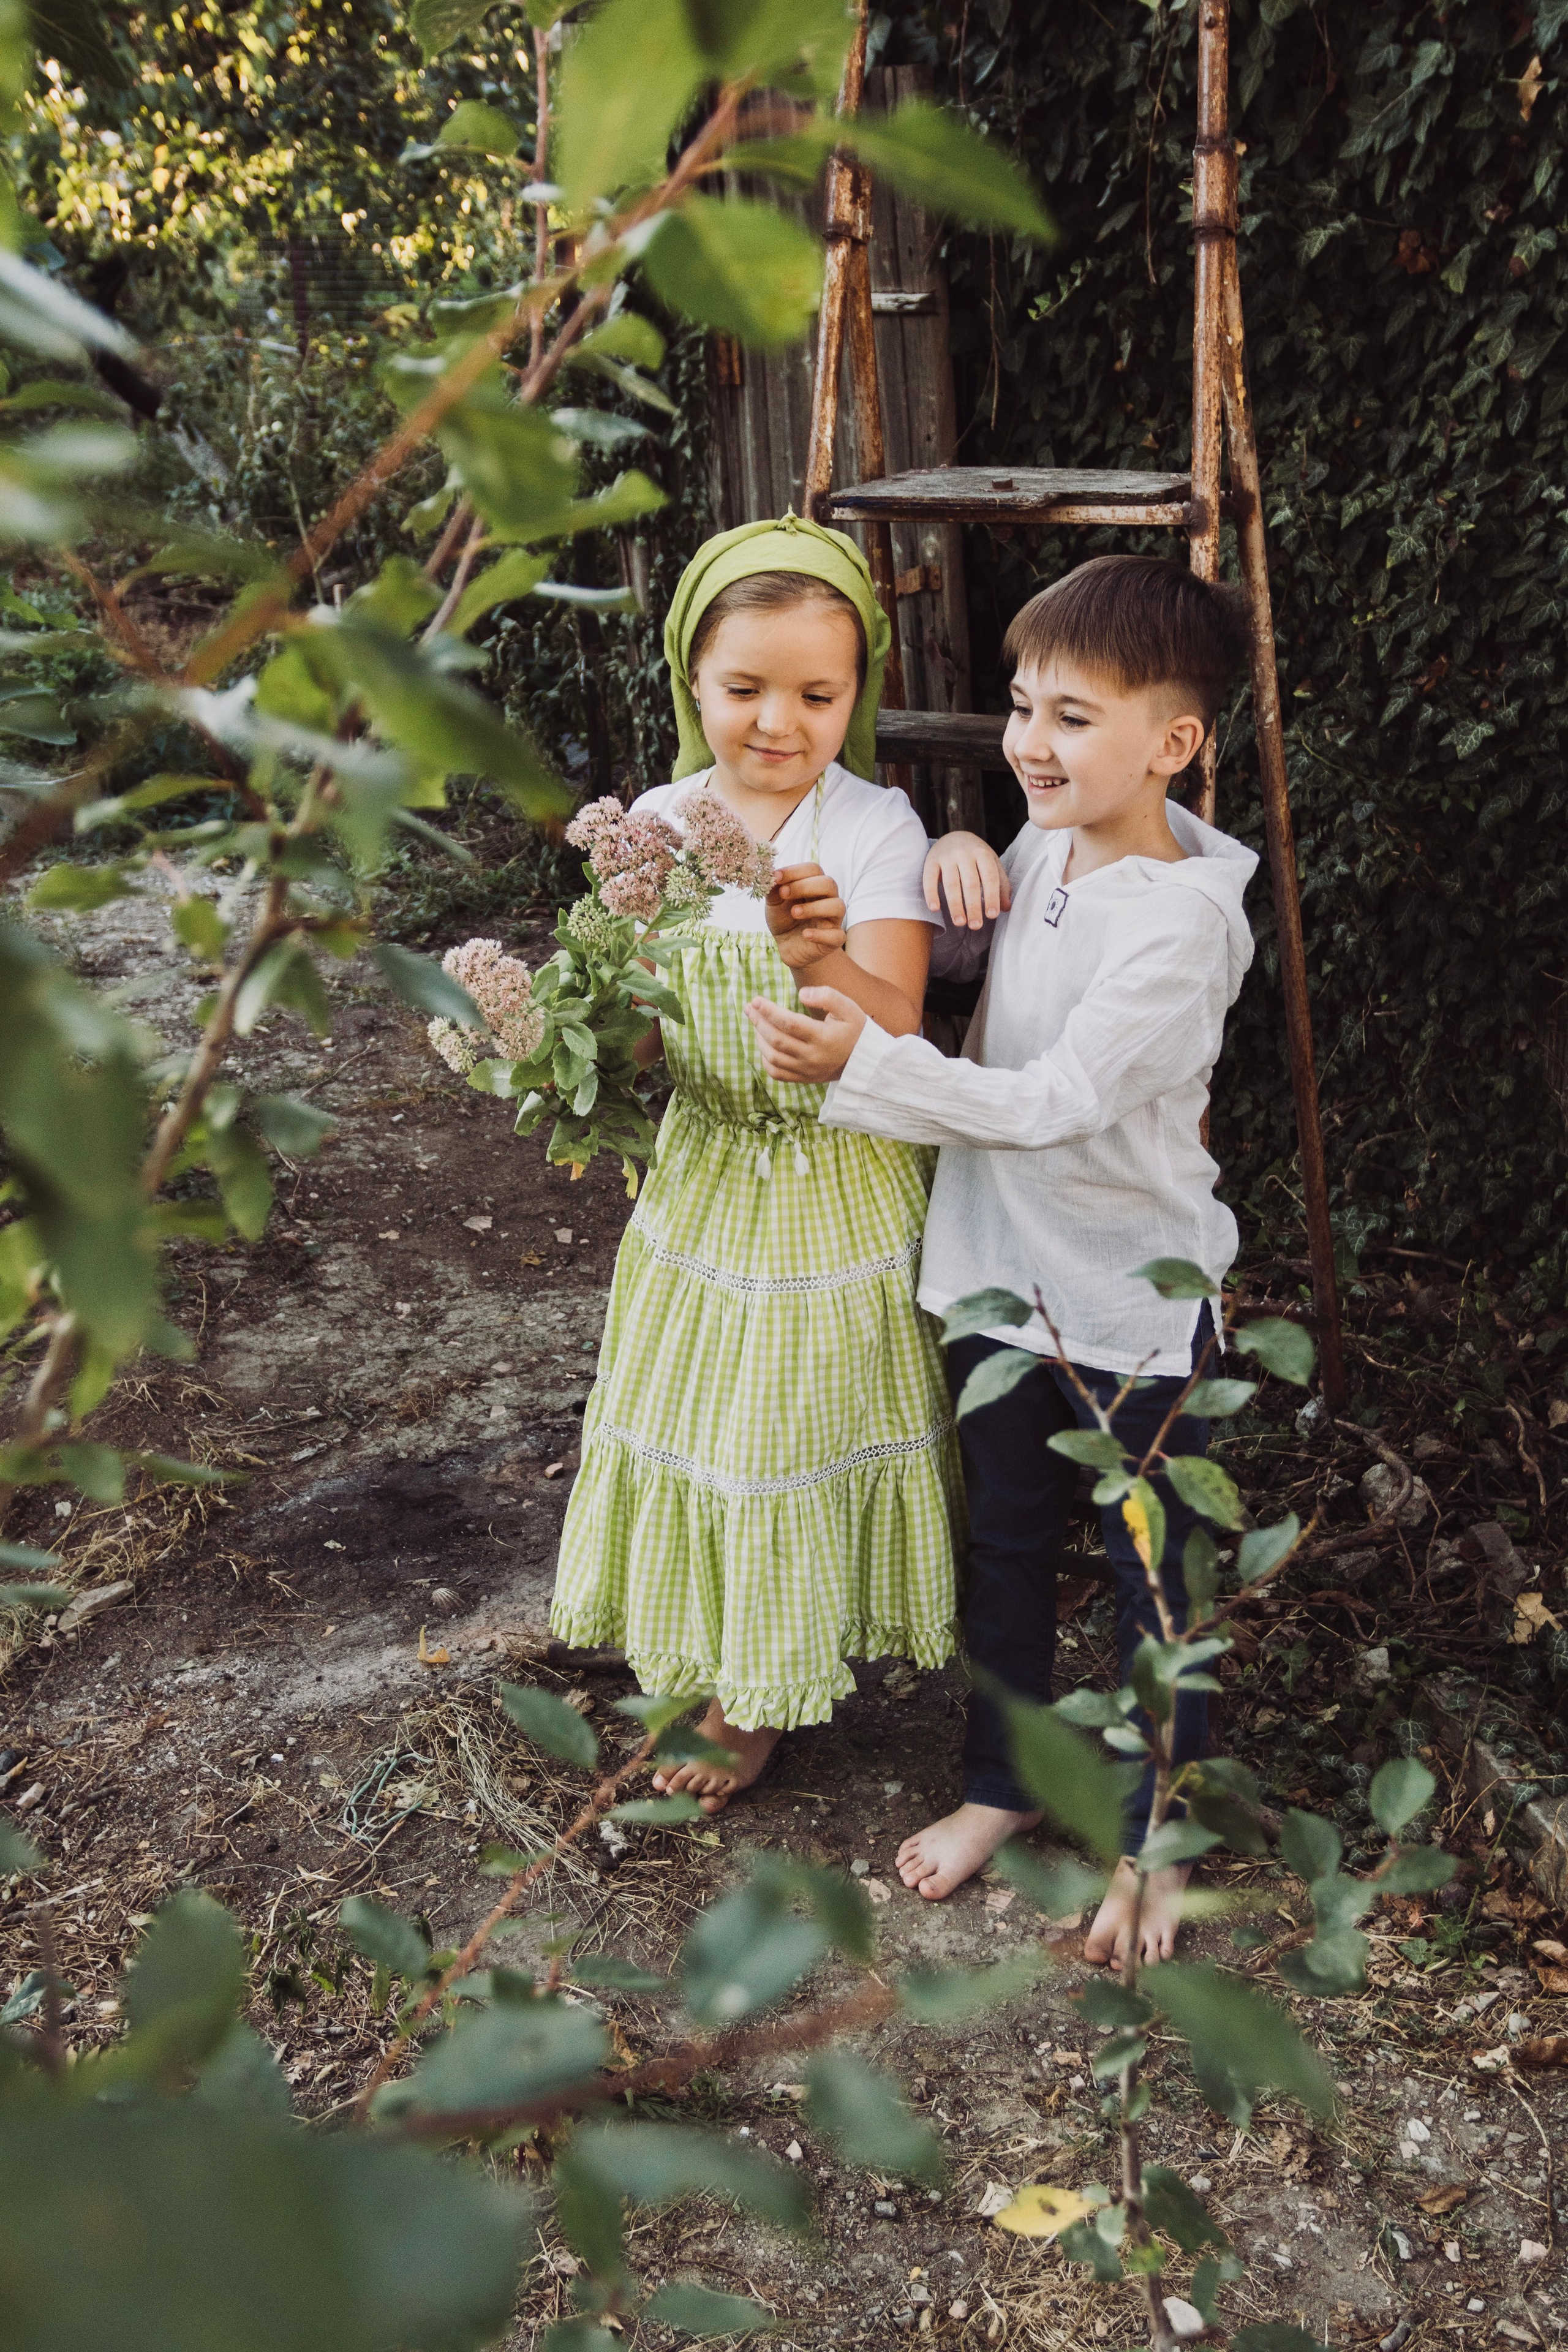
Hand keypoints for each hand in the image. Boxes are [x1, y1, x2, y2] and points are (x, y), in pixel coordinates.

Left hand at [745, 986, 867, 1083]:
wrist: (865, 1061)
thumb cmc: (855, 1030)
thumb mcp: (848, 1008)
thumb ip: (827, 996)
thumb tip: (801, 994)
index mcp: (823, 1037)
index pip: (789, 1023)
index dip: (769, 1011)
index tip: (756, 1000)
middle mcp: (812, 1056)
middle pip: (777, 1039)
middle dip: (759, 1022)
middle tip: (749, 1007)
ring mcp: (807, 1070)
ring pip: (773, 1057)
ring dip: (759, 1039)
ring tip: (756, 1022)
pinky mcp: (804, 1078)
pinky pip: (777, 1073)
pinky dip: (765, 1060)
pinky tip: (764, 1044)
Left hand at [765, 862, 846, 970]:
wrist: (788, 946)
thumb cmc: (785, 919)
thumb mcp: (774, 903)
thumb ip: (773, 889)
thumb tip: (771, 875)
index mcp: (815, 885)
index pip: (813, 870)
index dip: (795, 871)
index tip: (776, 877)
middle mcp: (828, 899)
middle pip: (828, 884)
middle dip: (805, 886)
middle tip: (784, 893)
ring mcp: (833, 919)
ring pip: (837, 906)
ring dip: (815, 908)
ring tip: (794, 912)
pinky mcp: (834, 939)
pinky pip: (837, 936)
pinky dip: (820, 934)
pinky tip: (805, 934)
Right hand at [923, 830, 1010, 927]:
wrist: (953, 836)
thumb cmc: (976, 856)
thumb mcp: (992, 864)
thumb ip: (1001, 884)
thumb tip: (1006, 908)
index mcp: (982, 853)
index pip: (989, 877)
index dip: (991, 896)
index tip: (992, 915)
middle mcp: (964, 853)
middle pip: (970, 883)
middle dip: (973, 906)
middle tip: (976, 926)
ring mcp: (946, 856)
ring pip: (951, 883)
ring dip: (955, 905)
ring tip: (960, 923)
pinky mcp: (931, 861)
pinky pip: (929, 879)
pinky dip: (931, 894)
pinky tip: (935, 909)